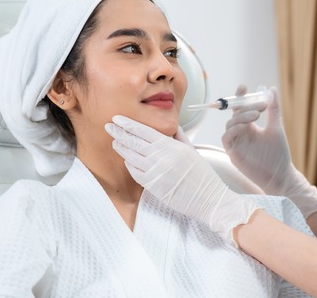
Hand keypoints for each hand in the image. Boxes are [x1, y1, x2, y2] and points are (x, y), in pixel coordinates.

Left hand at [106, 116, 260, 243]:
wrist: (208, 198)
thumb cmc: (201, 174)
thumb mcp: (191, 149)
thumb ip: (178, 136)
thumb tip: (169, 126)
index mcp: (170, 145)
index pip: (143, 131)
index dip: (128, 124)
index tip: (118, 118)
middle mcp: (161, 157)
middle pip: (133, 142)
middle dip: (119, 133)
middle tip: (109, 126)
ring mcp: (155, 172)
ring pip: (131, 157)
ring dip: (121, 147)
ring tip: (115, 141)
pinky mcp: (152, 186)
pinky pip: (135, 172)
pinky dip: (129, 164)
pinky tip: (127, 159)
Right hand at [222, 85, 316, 217]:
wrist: (280, 174)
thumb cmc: (279, 153)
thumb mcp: (276, 127)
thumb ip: (273, 109)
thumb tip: (272, 89)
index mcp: (250, 127)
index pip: (241, 109)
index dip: (239, 97)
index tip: (243, 87)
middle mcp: (241, 134)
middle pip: (235, 115)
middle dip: (245, 106)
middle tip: (261, 105)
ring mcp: (236, 143)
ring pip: (230, 125)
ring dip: (241, 117)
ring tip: (256, 115)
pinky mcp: (233, 153)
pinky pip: (226, 138)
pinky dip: (233, 130)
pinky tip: (245, 127)